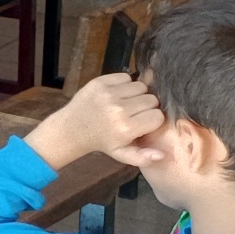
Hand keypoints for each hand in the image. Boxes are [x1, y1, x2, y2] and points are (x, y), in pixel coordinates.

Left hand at [26, 73, 165, 171]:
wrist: (72, 128)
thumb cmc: (101, 141)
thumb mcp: (121, 154)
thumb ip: (142, 157)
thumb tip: (162, 154)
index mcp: (125, 128)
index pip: (158, 116)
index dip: (153, 119)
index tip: (144, 123)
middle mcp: (118, 109)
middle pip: (152, 99)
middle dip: (147, 107)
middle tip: (134, 114)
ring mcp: (108, 93)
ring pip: (141, 86)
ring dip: (138, 94)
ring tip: (127, 104)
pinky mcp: (99, 82)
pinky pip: (126, 76)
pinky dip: (125, 84)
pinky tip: (118, 95)